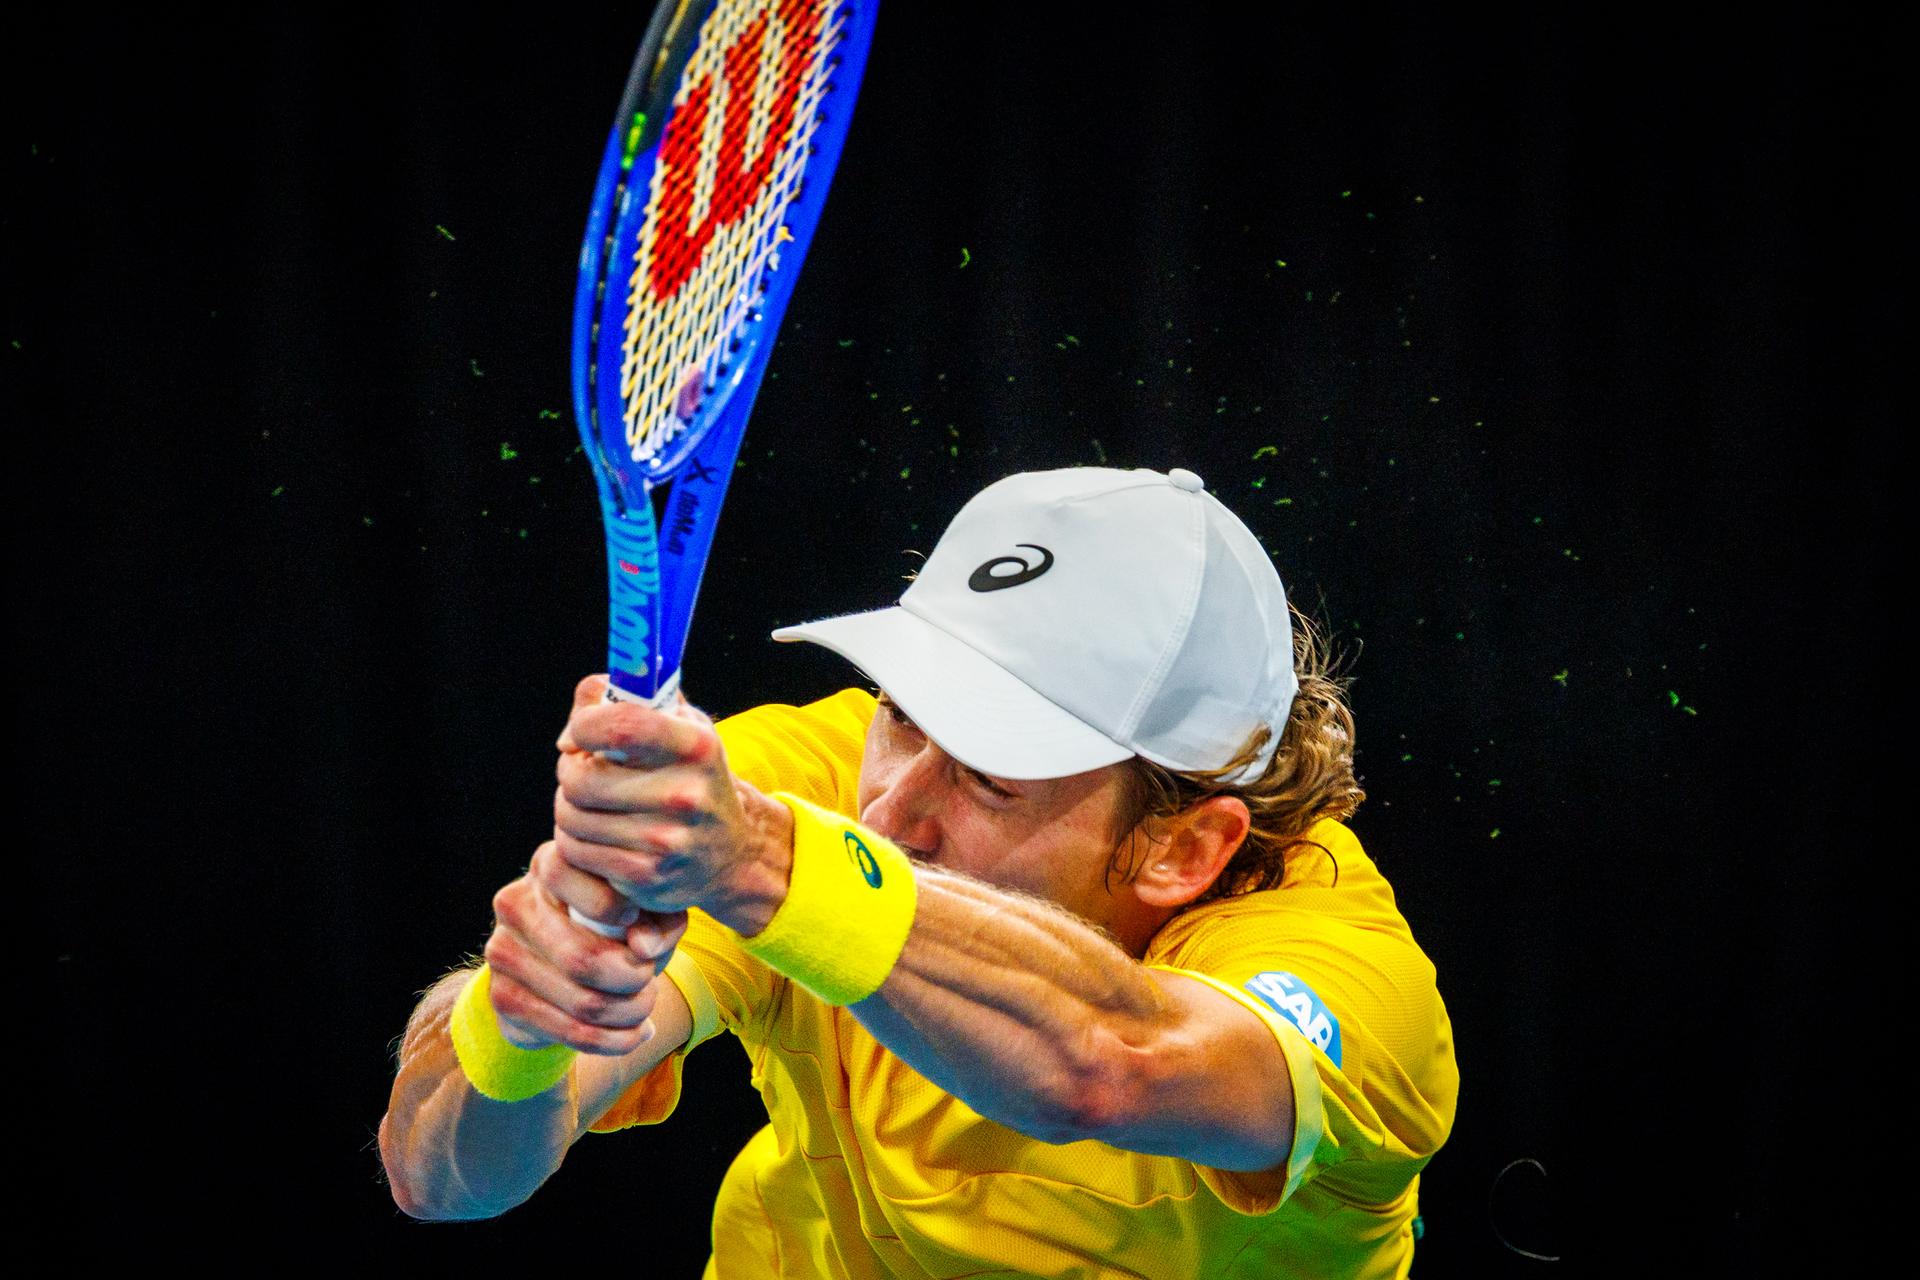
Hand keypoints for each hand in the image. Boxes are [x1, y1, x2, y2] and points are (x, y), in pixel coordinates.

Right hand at [482, 849, 686, 1053]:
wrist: (565, 970)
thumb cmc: (617, 926)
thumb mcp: (648, 911)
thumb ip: (659, 918)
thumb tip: (644, 948)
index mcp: (550, 865)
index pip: (575, 879)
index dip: (621, 909)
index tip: (644, 930)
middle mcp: (515, 902)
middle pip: (584, 959)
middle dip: (634, 980)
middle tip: (649, 981)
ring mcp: (502, 950)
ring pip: (583, 1002)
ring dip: (629, 1013)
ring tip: (645, 1006)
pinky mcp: (502, 996)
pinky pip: (570, 1032)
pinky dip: (615, 1040)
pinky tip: (636, 1033)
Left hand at [551, 675, 793, 934]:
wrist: (731, 853)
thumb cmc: (693, 777)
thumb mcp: (681, 726)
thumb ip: (630, 698)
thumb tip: (575, 725)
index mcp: (697, 747)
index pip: (620, 726)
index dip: (584, 726)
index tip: (581, 733)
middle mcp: (685, 794)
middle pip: (580, 777)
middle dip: (569, 771)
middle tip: (583, 771)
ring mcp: (666, 839)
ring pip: (570, 816)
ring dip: (568, 808)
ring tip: (592, 805)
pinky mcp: (645, 875)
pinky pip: (575, 852)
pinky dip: (573, 842)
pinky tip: (595, 835)